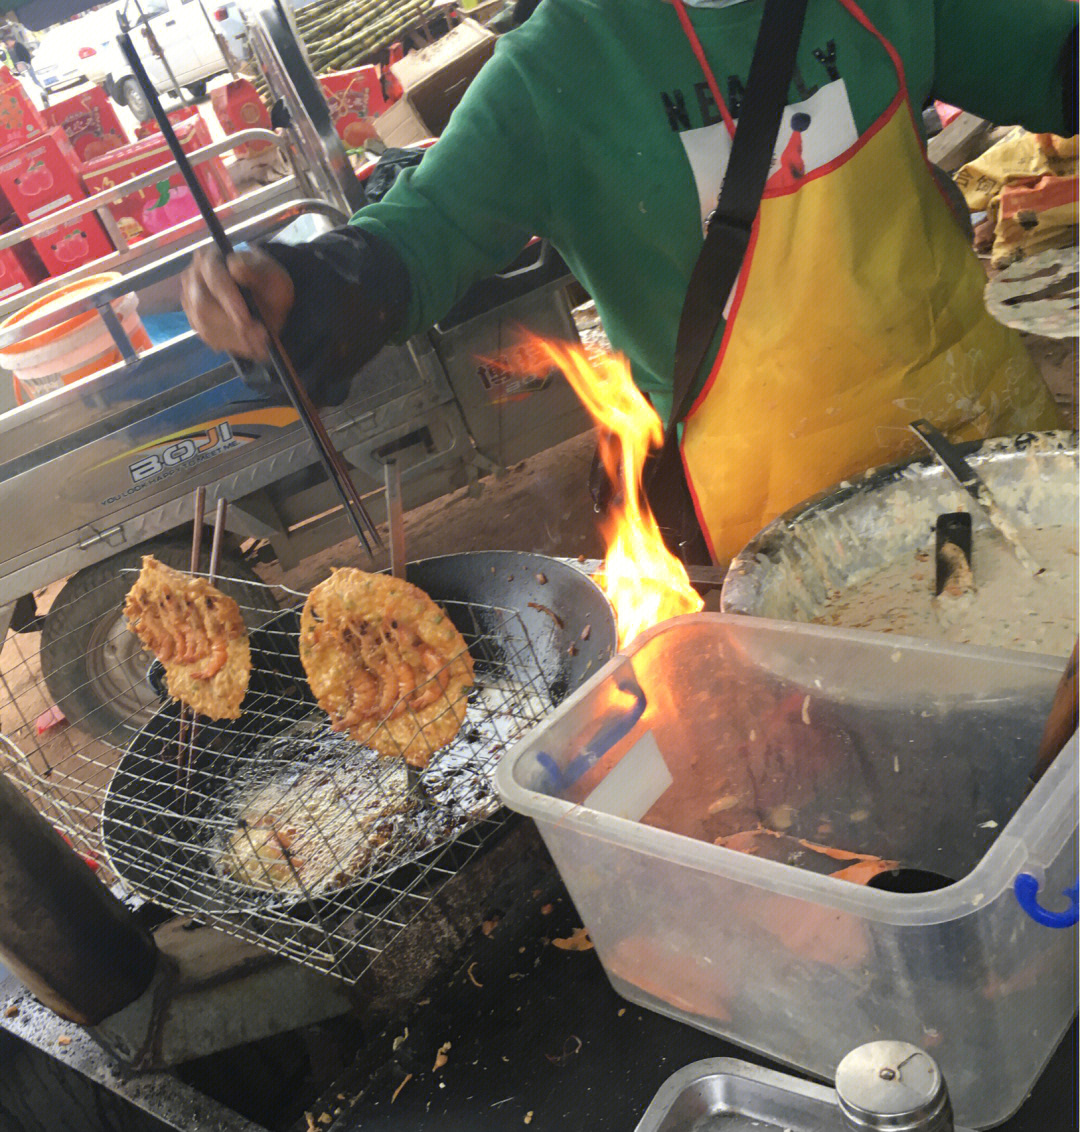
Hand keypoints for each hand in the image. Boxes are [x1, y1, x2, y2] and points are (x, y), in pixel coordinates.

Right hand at [181, 247, 294, 361]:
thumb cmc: (268, 282)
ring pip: (205, 325)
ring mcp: (191, 301)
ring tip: (260, 341)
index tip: (246, 318)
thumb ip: (254, 269)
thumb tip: (234, 266)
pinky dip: (232, 344)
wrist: (268, 300)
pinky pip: (209, 337)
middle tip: (258, 336)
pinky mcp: (195, 321)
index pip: (212, 276)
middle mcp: (193, 278)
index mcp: (210, 258)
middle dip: (232, 324)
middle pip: (203, 306)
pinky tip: (250, 343)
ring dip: (235, 338)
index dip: (228, 299)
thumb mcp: (270, 274)